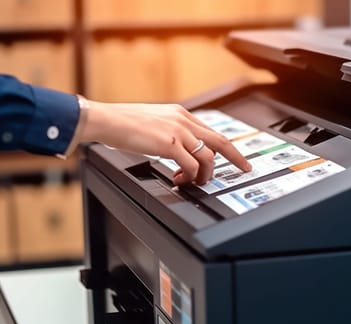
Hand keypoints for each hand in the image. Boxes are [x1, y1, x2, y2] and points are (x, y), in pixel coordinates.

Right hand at [79, 100, 251, 184]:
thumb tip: (180, 151)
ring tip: (193, 183)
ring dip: (204, 175)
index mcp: (181, 114)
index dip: (228, 147)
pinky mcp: (168, 143)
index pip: (212, 132)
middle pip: (220, 141)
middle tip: (244, 169)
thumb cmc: (124, 123)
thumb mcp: (155, 122)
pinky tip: (179, 180)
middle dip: (236, 157)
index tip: (237, 156)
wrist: (106, 119)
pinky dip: (189, 177)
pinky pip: (191, 165)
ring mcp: (178, 131)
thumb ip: (171, 132)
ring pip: (207, 157)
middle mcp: (183, 120)